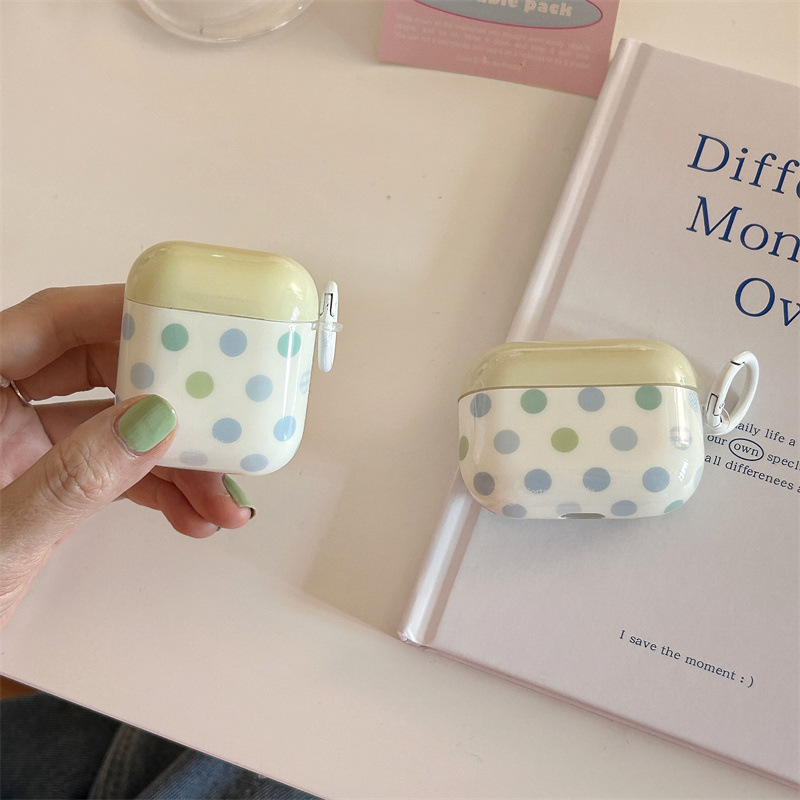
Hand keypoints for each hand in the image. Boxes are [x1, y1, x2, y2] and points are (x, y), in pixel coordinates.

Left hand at [0, 285, 255, 627]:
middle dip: (171, 403)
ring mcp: (22, 443)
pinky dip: (157, 488)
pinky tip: (193, 514)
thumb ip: (73, 480)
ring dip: (177, 460)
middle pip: (100, 371)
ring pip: (117, 424)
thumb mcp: (0, 540)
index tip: (190, 330)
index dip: (124, 316)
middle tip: (223, 420)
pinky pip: (114, 466)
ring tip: (221, 496)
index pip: (50, 323)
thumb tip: (153, 423)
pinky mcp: (46, 479)